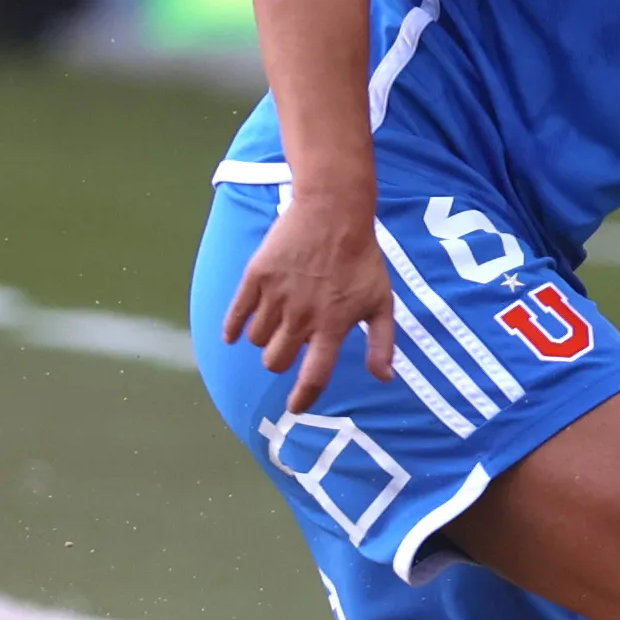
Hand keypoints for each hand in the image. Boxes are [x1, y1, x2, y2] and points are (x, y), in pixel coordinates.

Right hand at [223, 187, 396, 414]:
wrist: (334, 210)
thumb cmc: (362, 258)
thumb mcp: (382, 300)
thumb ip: (382, 342)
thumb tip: (385, 379)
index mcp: (334, 325)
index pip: (314, 376)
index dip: (303, 398)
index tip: (294, 409)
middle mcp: (302, 315)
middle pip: (277, 362)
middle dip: (282, 362)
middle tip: (290, 345)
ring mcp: (276, 296)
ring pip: (258, 340)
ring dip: (266, 339)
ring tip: (279, 321)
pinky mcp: (257, 276)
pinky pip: (236, 316)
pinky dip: (233, 328)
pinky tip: (236, 332)